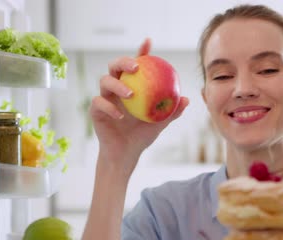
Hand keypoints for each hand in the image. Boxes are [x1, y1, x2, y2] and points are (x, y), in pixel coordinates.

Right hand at [89, 38, 188, 167]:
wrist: (126, 153)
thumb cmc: (142, 136)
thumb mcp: (160, 123)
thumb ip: (172, 111)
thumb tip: (187, 98)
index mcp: (131, 86)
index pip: (136, 65)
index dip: (141, 52)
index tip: (148, 42)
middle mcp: (116, 88)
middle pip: (115, 66)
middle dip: (124, 61)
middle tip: (136, 68)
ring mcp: (104, 97)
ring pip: (105, 81)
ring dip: (118, 85)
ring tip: (131, 94)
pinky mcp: (95, 110)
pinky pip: (99, 103)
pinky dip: (109, 107)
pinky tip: (120, 115)